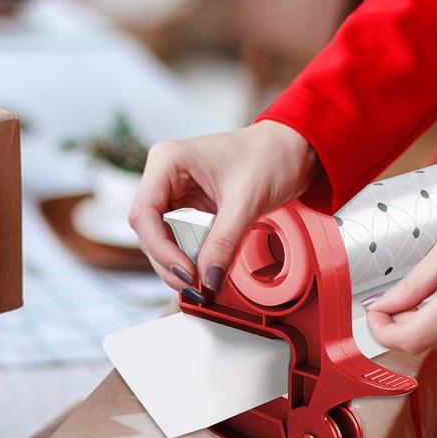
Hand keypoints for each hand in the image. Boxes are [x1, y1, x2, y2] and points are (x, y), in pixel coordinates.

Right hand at [129, 120, 318, 290]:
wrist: (291, 151)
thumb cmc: (269, 157)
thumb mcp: (246, 201)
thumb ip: (224, 242)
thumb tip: (208, 279)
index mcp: (167, 161)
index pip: (144, 214)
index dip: (160, 249)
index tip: (186, 273)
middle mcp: (163, 176)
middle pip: (149, 231)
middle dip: (169, 262)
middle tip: (195, 286)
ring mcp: (173, 192)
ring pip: (160, 239)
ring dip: (177, 263)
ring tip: (202, 282)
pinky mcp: (187, 207)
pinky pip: (178, 239)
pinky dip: (190, 257)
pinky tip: (205, 269)